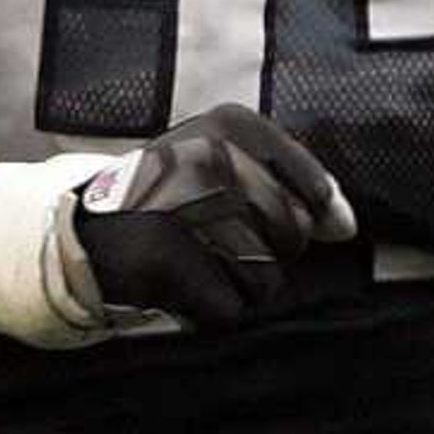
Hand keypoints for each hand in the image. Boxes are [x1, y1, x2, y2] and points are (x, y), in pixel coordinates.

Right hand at [64, 106, 357, 335]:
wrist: (87, 234)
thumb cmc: (173, 201)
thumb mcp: (231, 168)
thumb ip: (298, 190)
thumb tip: (346, 227)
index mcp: (231, 125)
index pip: (313, 187)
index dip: (304, 214)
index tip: (263, 217)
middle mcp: (211, 158)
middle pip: (295, 234)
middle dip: (267, 251)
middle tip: (215, 238)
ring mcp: (187, 208)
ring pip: (267, 275)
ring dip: (239, 284)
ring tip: (198, 260)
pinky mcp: (167, 259)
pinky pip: (230, 307)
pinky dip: (210, 309)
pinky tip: (181, 285)